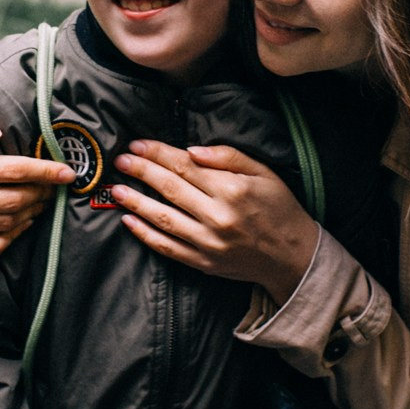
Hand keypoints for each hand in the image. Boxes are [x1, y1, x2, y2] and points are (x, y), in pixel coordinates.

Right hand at [0, 105, 72, 258]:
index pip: (11, 171)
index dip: (43, 172)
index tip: (67, 173)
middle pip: (14, 200)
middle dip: (41, 192)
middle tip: (52, 187)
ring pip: (8, 223)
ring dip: (32, 212)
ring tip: (40, 200)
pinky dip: (15, 235)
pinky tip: (23, 221)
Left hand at [110, 142, 319, 303]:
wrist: (293, 256)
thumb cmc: (280, 209)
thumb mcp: (264, 173)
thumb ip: (228, 157)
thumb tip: (191, 150)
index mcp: (232, 190)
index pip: (185, 166)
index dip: (157, 153)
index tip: (137, 145)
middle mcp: (217, 216)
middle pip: (169, 188)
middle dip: (141, 172)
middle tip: (120, 161)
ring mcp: (208, 243)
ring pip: (162, 218)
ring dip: (135, 202)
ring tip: (116, 189)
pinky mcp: (203, 263)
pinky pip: (167, 247)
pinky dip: (145, 234)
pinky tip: (128, 220)